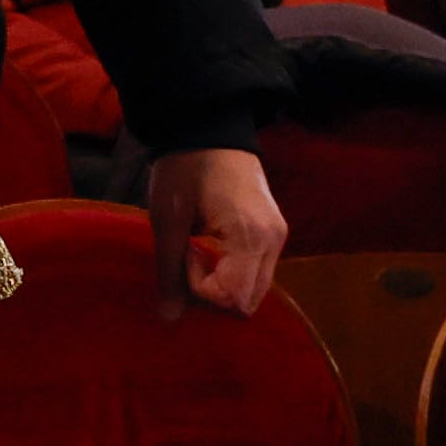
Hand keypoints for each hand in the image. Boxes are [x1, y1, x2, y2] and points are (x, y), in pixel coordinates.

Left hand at [147, 146, 286, 317]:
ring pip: (255, 291)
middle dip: (214, 296)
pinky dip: (233, 273)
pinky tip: (211, 249)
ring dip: (224, 285)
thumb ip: (170, 270)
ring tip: (198, 251)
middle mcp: (273, 241)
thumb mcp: (168, 217)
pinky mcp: (274, 233)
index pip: (232, 297)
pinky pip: (257, 272)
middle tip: (188, 260)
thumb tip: (169, 319)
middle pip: (249, 302)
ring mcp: (278, 237)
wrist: (209, 126)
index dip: (199, 288)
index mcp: (250, 236)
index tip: (184, 253)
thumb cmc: (185, 167)